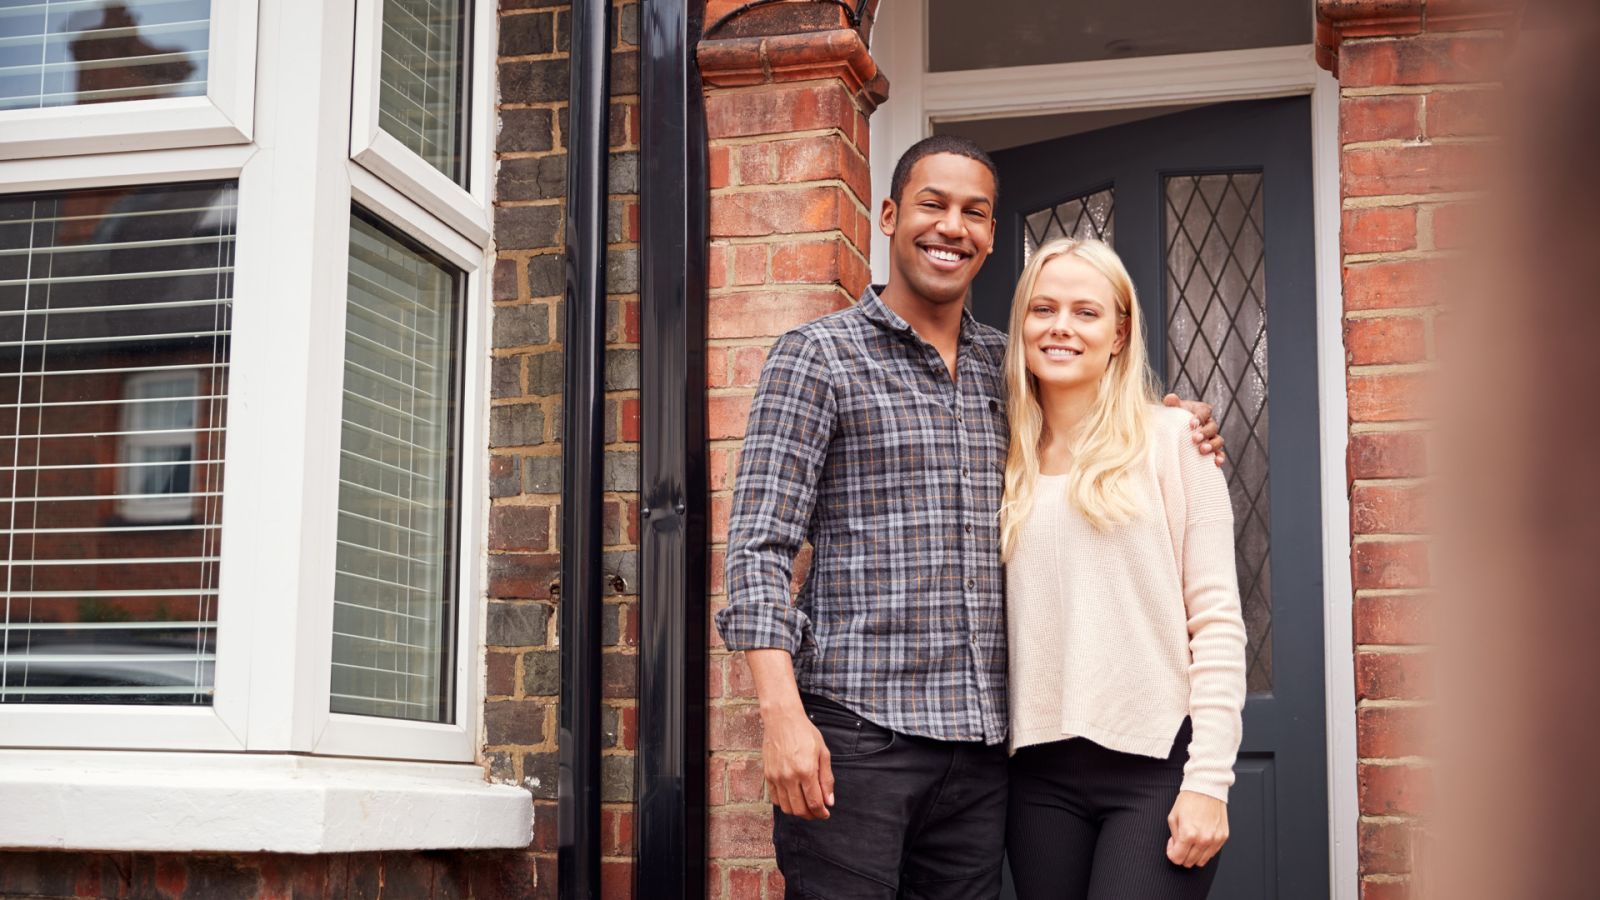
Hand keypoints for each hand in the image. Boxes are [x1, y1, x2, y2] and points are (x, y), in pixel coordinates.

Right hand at [761, 703, 834, 819]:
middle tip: (818, 812)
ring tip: (806, 806)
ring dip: (798, 811)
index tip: (825, 814)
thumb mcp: (823, 753)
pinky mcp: (768, 775)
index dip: (821, 813)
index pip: (814, 803)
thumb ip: (826, 779)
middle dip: (811, 815)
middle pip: (800, 809)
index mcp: (806, 771)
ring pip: (786, 808)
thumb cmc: (805, 733)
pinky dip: (785, 803)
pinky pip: (775, 799)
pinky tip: (793, 797)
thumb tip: (829, 801)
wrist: (782, 719)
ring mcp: (776, 777)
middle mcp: (789, 777)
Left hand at [1163, 393, 1224, 466]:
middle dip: (1205, 433)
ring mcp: (1212, 437)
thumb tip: (1170, 398)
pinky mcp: (1212, 450)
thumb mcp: (1172, 409)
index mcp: (1202, 411)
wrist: (1173, 430)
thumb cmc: (1173, 417)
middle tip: (1194, 439)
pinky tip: (1216, 463)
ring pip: (1218, 441)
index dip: (1199, 418)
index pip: (1204, 411)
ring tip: (1202, 451)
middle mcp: (1209, 424)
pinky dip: (1219, 457)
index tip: (1191, 425)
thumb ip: (1172, 403)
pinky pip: (1219, 453)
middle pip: (1212, 427)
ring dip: (1212, 446)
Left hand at [1166, 790, 1228, 867]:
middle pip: (1189, 862)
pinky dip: (1205, 849)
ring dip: (1194, 854)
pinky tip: (1201, 838)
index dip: (1171, 853)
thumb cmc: (1189, 800)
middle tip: (1180, 842)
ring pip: (1202, 861)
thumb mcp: (1173, 817)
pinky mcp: (1223, 837)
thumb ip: (1174, 837)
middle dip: (1182, 855)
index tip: (1172, 846)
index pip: (1177, 858)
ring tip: (1191, 840)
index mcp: (1188, 834)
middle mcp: (1203, 839)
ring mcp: (1215, 839)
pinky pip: (1213, 853)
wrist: (1206, 788)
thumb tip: (1176, 848)